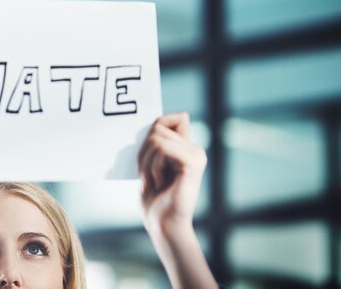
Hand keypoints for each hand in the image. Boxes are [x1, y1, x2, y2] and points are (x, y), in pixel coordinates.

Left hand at [139, 112, 206, 234]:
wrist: (162, 224)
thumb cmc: (154, 198)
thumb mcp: (150, 164)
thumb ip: (156, 144)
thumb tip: (153, 123)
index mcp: (186, 148)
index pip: (175, 117)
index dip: (158, 126)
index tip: (148, 152)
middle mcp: (195, 149)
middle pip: (159, 126)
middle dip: (143, 151)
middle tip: (146, 174)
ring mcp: (196, 155)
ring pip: (157, 138)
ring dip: (146, 162)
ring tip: (151, 180)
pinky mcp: (193, 163)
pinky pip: (163, 148)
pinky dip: (153, 166)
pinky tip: (158, 182)